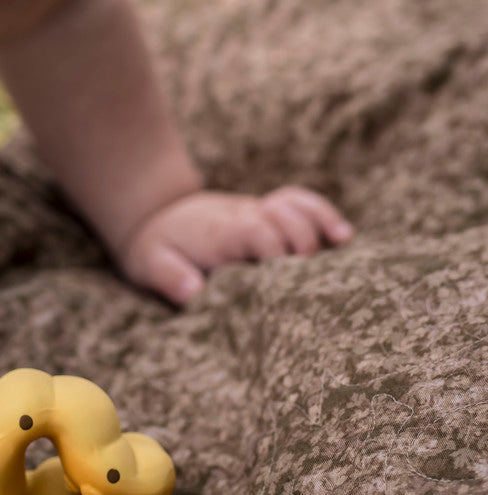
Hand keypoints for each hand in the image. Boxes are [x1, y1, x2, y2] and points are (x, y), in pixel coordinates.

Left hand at [118, 186, 353, 306]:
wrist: (156, 215)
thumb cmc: (157, 247)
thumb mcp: (150, 263)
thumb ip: (169, 276)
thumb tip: (192, 292)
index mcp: (220, 232)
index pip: (256, 231)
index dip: (276, 251)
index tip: (285, 279)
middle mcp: (244, 216)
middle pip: (284, 218)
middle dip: (303, 243)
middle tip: (310, 277)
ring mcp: (259, 212)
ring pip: (296, 205)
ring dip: (320, 221)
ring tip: (343, 244)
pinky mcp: (269, 214)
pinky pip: (300, 203)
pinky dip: (322, 213)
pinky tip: (343, 236)